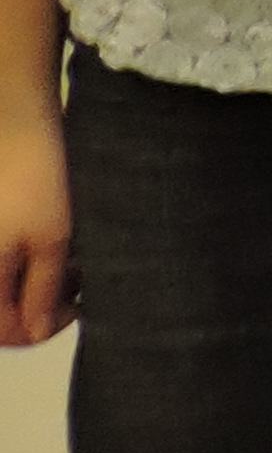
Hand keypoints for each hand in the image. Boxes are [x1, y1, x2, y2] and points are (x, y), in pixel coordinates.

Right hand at [0, 117, 67, 345]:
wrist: (16, 118)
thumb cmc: (35, 180)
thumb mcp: (50, 238)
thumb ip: (42, 291)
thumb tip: (36, 334)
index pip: (8, 331)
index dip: (47, 324)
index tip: (82, 301)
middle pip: (6, 307)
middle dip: (45, 297)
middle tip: (81, 275)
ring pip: (8, 279)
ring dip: (40, 276)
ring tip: (74, 253)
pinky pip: (6, 255)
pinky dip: (30, 253)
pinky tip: (56, 235)